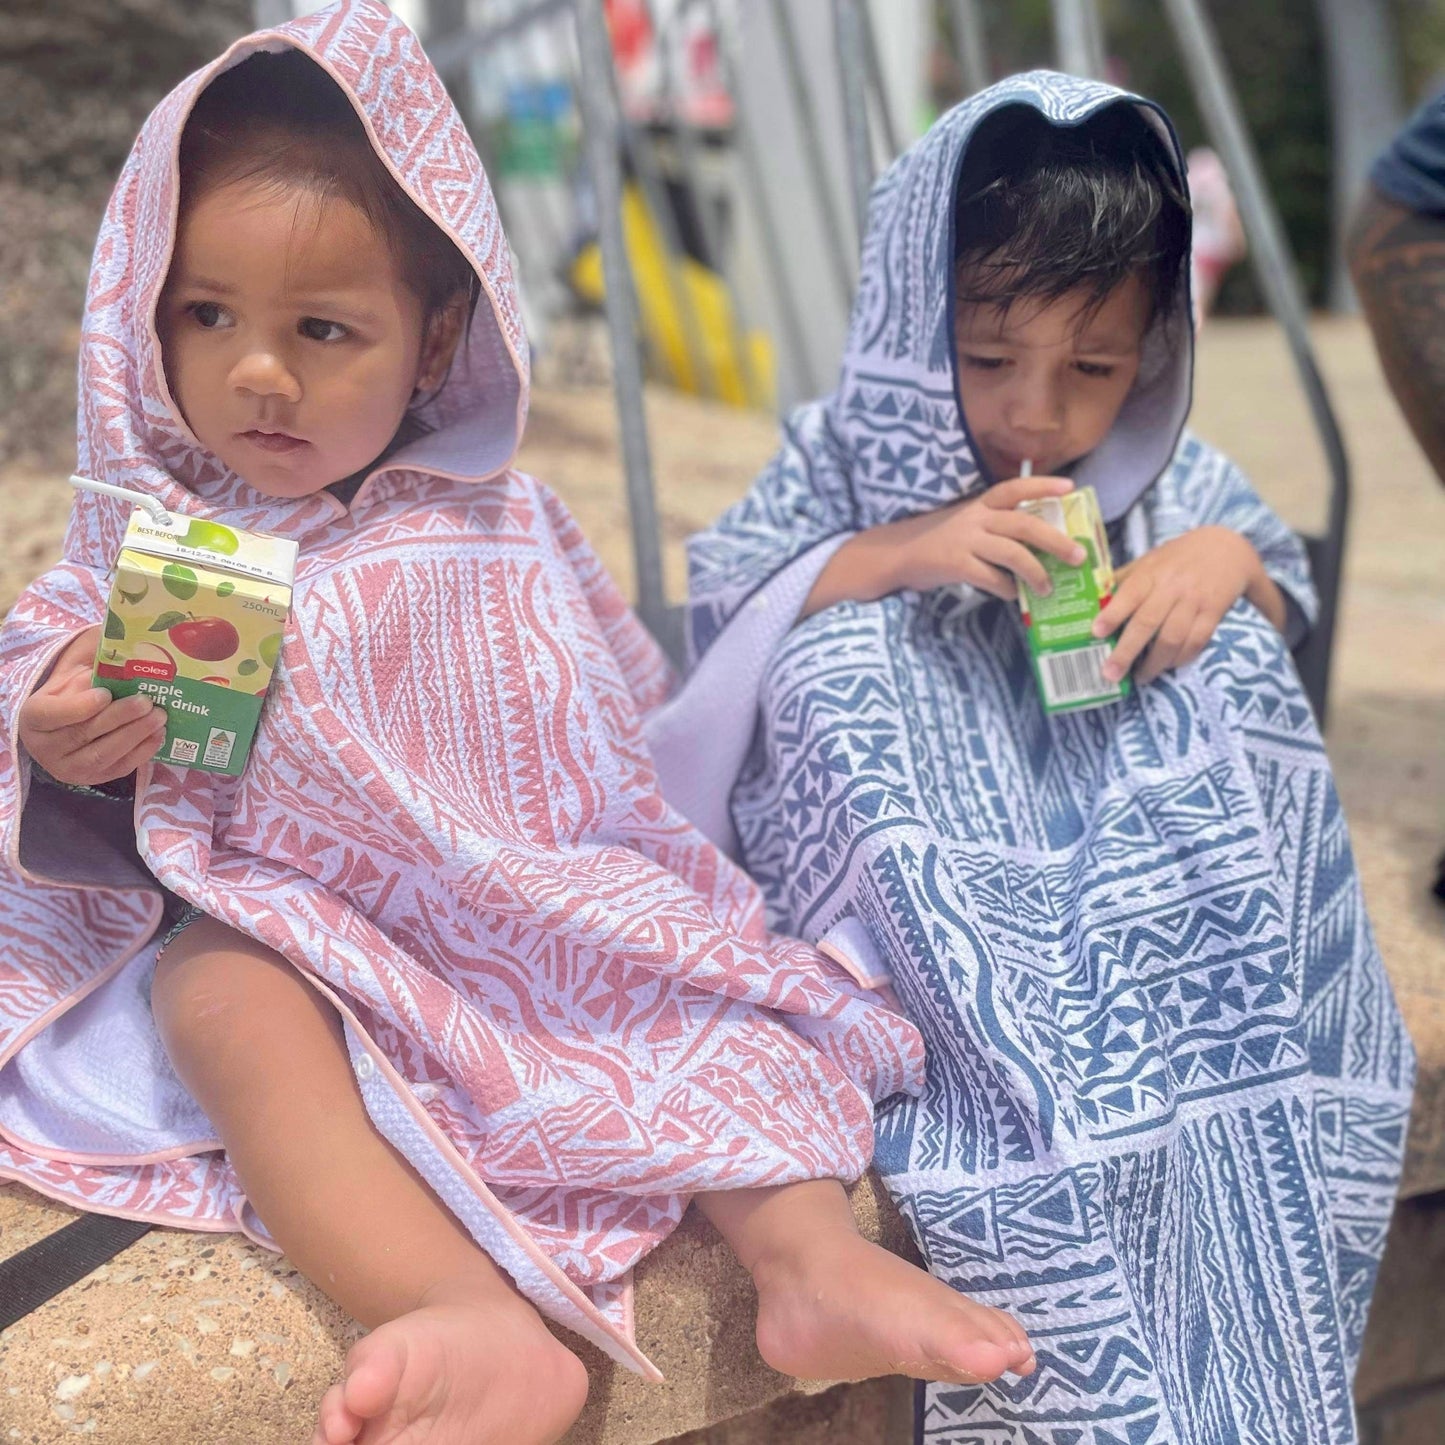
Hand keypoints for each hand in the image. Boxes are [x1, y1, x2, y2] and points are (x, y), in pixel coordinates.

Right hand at [18, 626, 166, 785]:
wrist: (68, 726)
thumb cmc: (73, 693)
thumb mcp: (72, 672)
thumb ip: (90, 660)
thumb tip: (121, 639)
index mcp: (34, 717)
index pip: (54, 714)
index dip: (81, 706)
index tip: (106, 693)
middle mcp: (46, 747)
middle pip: (84, 733)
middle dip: (119, 717)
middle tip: (147, 702)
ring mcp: (68, 768)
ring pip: (103, 754)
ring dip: (135, 735)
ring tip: (159, 716)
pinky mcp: (92, 780)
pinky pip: (118, 769)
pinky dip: (142, 752)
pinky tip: (159, 734)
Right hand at [803, 475, 1088, 617]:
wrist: (895, 554)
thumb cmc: (936, 540)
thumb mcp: (965, 522)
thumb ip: (995, 526)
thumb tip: (1037, 544)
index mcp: (979, 504)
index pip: (1015, 487)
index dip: (1042, 485)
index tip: (1070, 487)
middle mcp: (975, 518)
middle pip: (1024, 524)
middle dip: (1056, 540)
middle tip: (1078, 556)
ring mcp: (965, 541)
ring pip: (1012, 553)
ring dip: (1036, 572)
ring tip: (1048, 586)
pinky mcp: (955, 565)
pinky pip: (991, 578)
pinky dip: (1007, 589)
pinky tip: (1014, 595)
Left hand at [1092, 527, 1262, 684]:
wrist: (1227, 548)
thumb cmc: (1177, 558)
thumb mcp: (1149, 560)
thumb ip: (1124, 580)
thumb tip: (1093, 601)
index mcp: (1151, 572)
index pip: (1129, 593)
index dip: (1113, 614)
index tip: (1096, 632)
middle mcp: (1172, 587)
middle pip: (1147, 622)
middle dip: (1127, 651)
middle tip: (1111, 674)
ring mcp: (1194, 601)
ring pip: (1172, 638)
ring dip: (1155, 663)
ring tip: (1140, 677)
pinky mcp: (1214, 613)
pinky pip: (1196, 642)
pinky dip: (1181, 658)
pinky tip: (1168, 666)